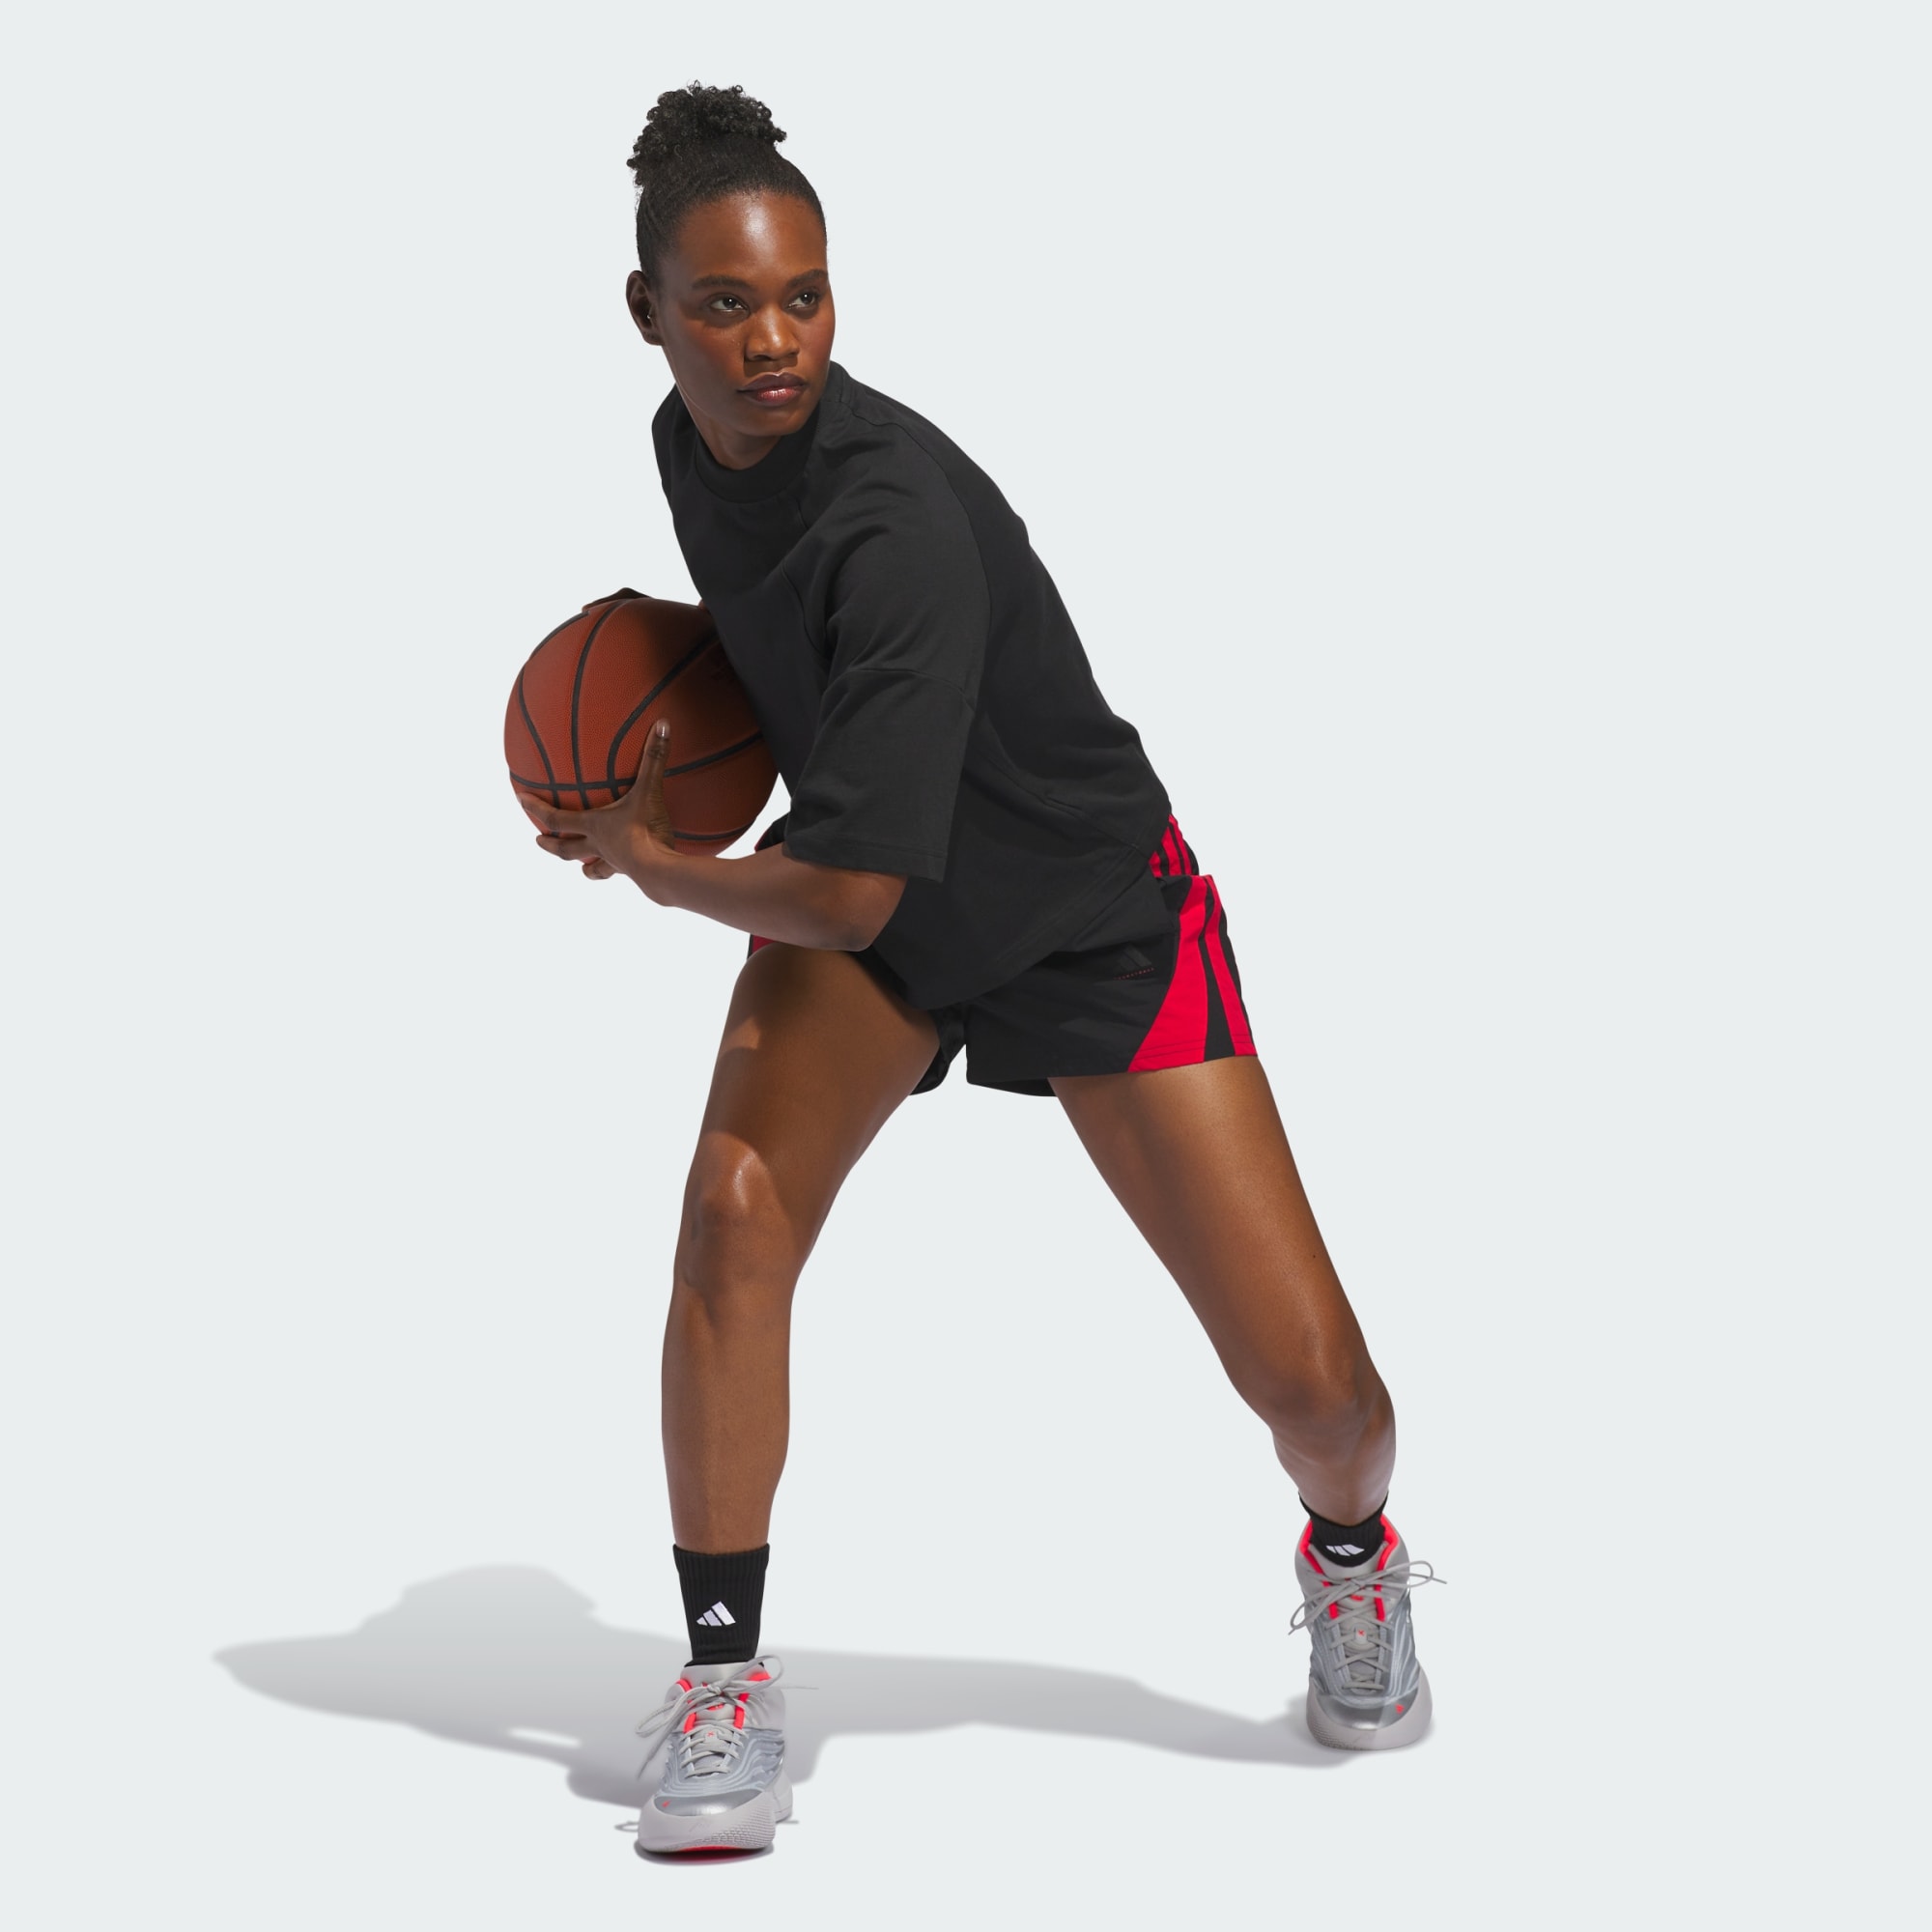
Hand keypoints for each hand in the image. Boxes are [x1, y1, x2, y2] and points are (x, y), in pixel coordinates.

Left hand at [516, 718, 677, 884]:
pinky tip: (627, 868)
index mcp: (594, 826)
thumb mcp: (649, 791)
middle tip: (537, 840)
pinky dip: (617, 870)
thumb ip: (654, 757)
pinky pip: (619, 872)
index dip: (536, 808)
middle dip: (550, 845)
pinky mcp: (632, 874)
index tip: (520, 799)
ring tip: (582, 868)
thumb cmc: (646, 830)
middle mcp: (599, 845)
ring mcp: (614, 863)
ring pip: (592, 868)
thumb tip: (662, 724)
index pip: (556, 818)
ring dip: (585, 866)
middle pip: (566, 849)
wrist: (660, 871)